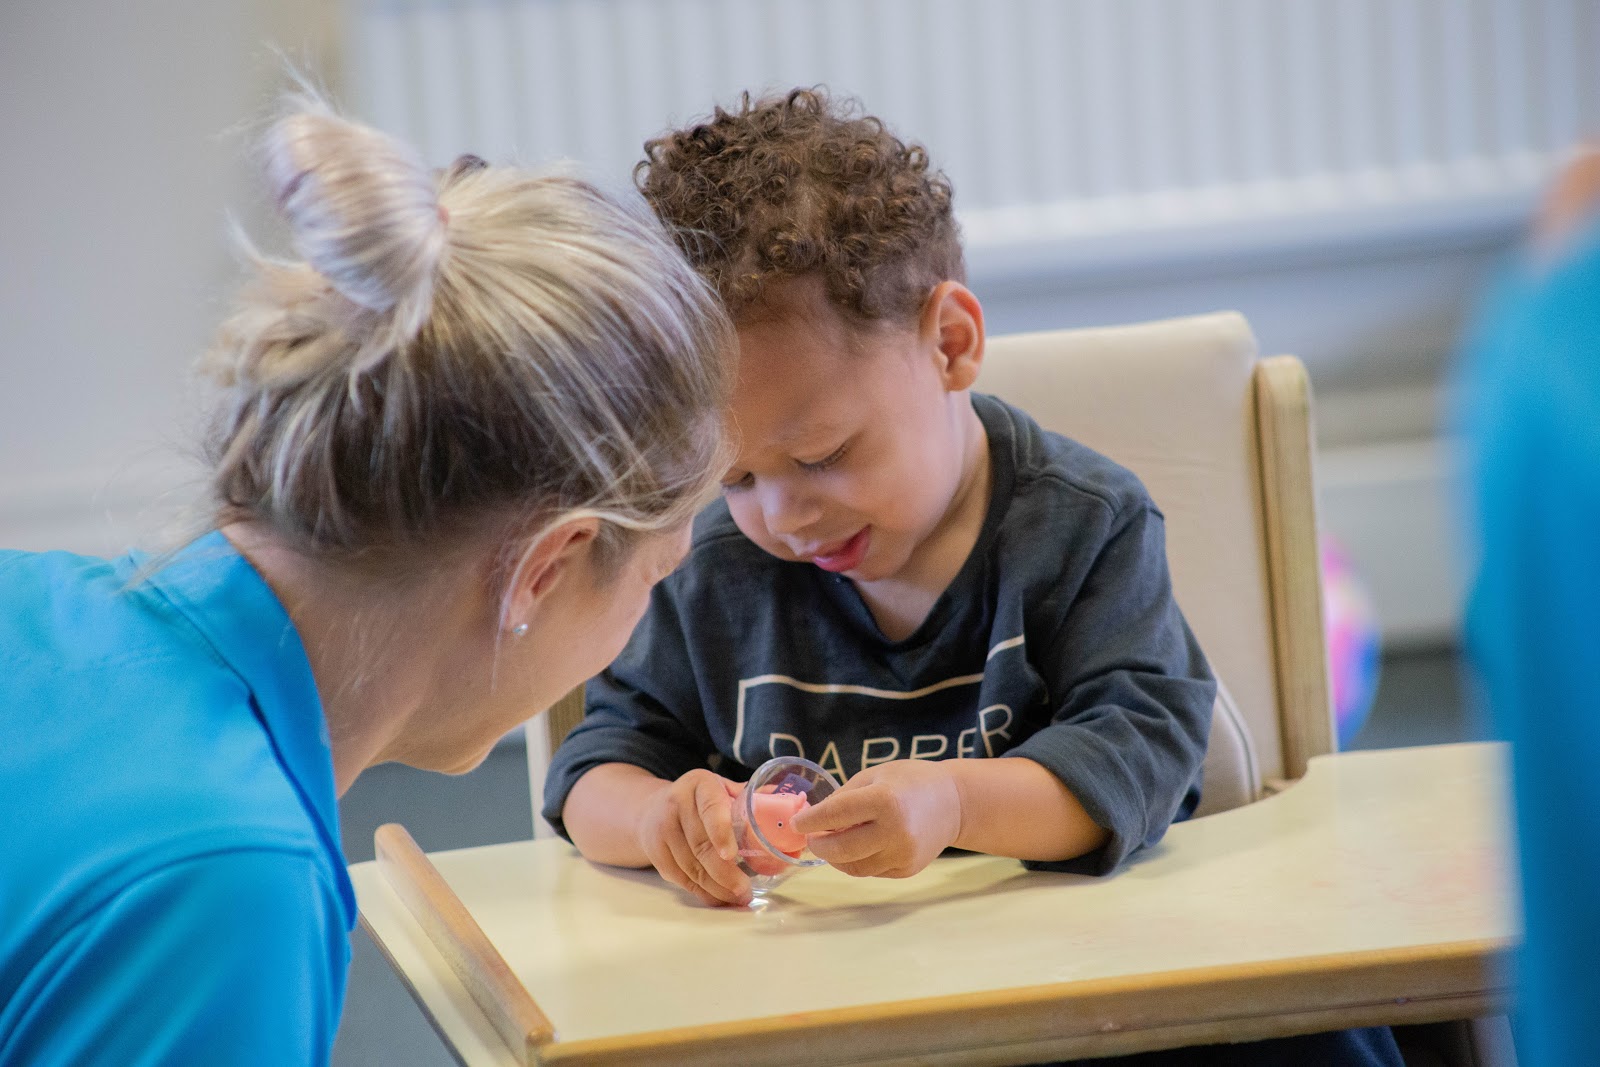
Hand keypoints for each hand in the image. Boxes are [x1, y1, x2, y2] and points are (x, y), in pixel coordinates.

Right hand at [635, 770, 751, 906]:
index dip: (721, 831)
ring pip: (691, 867)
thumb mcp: (721, 789)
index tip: (732, 855)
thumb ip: (750, 797)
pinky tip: (718, 897)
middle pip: (701, 845)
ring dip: (716, 888)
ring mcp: (662, 829)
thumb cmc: (700, 801)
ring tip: (738, 897)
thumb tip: (793, 803)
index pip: (710, 807)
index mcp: (699, 784)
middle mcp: (676, 803)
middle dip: (725, 873)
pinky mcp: (655, 853)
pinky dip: (702, 892)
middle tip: (745, 889)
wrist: (652, 809)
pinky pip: (681, 878)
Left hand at [789, 760, 962, 878]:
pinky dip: (857, 861)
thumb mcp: (875, 775)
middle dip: (818, 845)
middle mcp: (894, 831)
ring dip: (835, 857)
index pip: (835, 815)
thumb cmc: (910, 781)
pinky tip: (857, 847)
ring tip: (831, 843)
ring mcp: (902, 854)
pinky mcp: (907, 869)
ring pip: (853, 867)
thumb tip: (813, 819)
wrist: (954, 802)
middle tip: (811, 838)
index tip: (796, 823)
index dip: (810, 821)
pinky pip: (871, 871)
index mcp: (884, 800)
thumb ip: (844, 797)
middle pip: (841, 849)